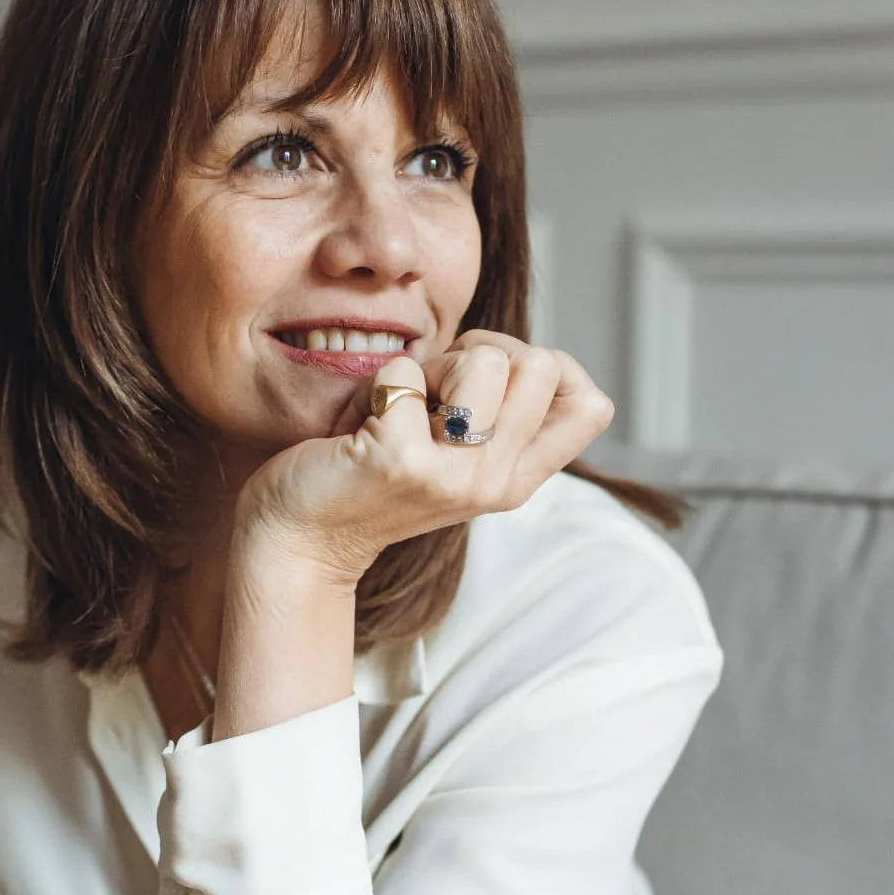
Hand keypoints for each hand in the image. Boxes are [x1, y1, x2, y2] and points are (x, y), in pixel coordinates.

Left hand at [235, 331, 614, 582]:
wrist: (299, 542)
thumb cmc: (370, 480)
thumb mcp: (454, 456)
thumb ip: (496, 418)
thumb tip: (516, 353)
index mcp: (516, 480)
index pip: (594, 407)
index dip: (551, 366)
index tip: (492, 381)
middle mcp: (496, 482)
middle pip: (541, 364)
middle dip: (483, 351)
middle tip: (436, 390)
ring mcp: (452, 475)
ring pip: (487, 360)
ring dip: (434, 365)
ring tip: (402, 408)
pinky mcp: (399, 461)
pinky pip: (404, 372)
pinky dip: (377, 382)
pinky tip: (362, 425)